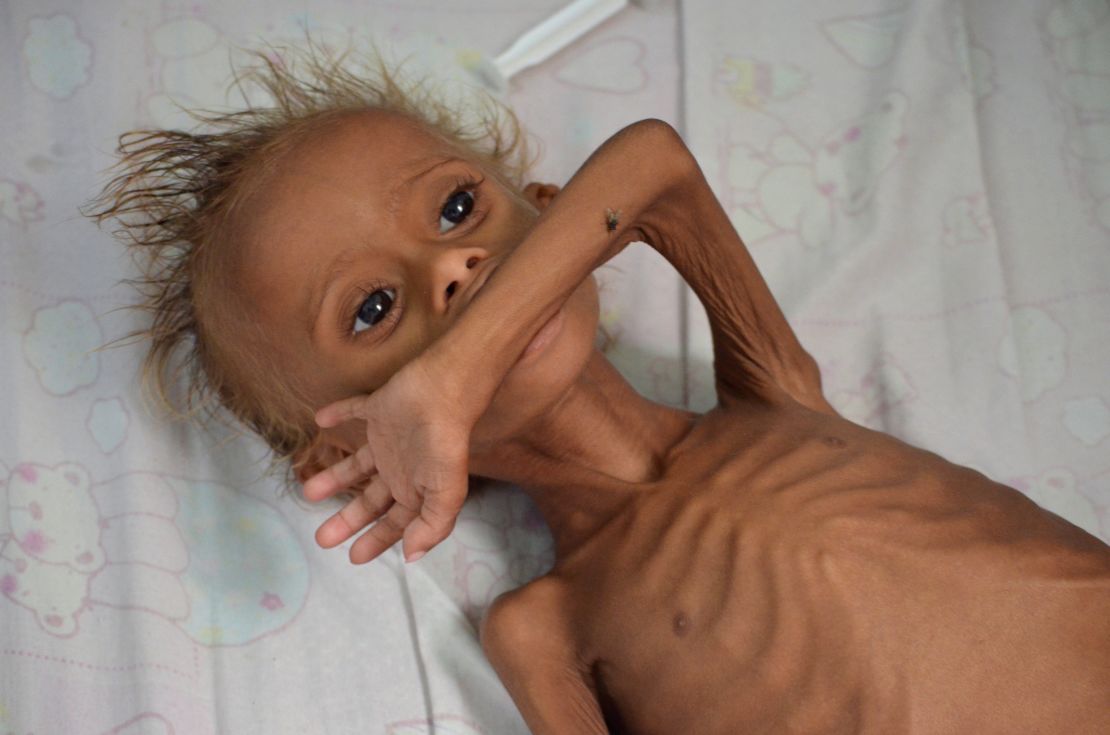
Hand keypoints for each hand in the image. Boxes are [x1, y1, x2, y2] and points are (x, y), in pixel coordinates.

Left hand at [301, 359, 472, 564]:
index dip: (376, 541)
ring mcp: (389, 438)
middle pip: (371, 500)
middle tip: (322, 539)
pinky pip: (353, 411)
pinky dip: (337, 414)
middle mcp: (402, 468)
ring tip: (308, 492)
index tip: (352, 558)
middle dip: (348, 521)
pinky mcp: (379, 408)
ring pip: (357, 464)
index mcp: (417, 490)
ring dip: (334, 478)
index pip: (394, 523)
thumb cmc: (443, 445)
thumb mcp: (444, 494)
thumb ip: (431, 527)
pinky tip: (319, 420)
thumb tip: (411, 557)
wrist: (442, 392)